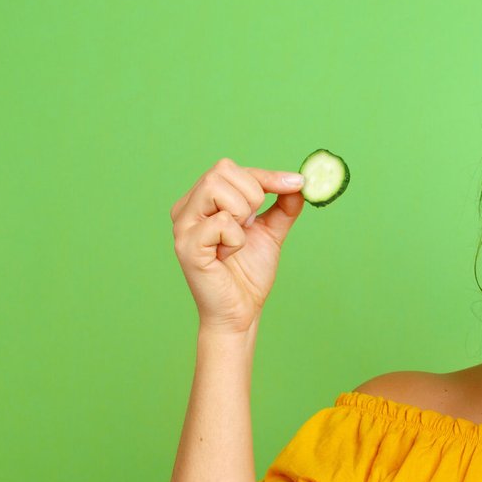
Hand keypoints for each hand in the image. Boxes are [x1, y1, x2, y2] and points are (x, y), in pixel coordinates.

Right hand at [169, 159, 307, 334]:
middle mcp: (186, 208)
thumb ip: (283, 206)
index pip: (230, 168)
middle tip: (251, 225)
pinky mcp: (186, 246)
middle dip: (252, 195)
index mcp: (201, 201)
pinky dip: (236, 240)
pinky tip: (227, 256)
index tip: (297, 183)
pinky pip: (221, 223)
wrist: (241, 312)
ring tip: (237, 240)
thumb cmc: (248, 274)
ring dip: (241, 214)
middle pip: (221, 170)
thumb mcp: (270, 232)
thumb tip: (298, 183)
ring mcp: (182, 226)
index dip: (266, 175)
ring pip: (216, 188)